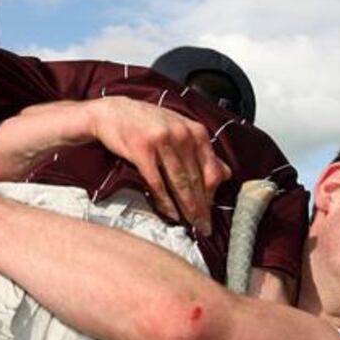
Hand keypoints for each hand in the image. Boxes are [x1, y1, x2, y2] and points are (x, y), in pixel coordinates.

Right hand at [87, 97, 231, 235]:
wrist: (113, 112)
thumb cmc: (148, 123)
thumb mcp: (181, 130)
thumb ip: (202, 152)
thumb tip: (226, 173)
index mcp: (196, 132)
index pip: (212, 170)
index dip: (213, 195)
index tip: (211, 212)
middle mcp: (182, 135)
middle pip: (197, 179)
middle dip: (202, 207)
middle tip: (205, 227)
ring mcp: (162, 142)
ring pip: (180, 183)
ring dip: (187, 208)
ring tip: (192, 225)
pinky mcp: (142, 150)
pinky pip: (157, 183)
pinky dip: (165, 201)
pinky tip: (171, 214)